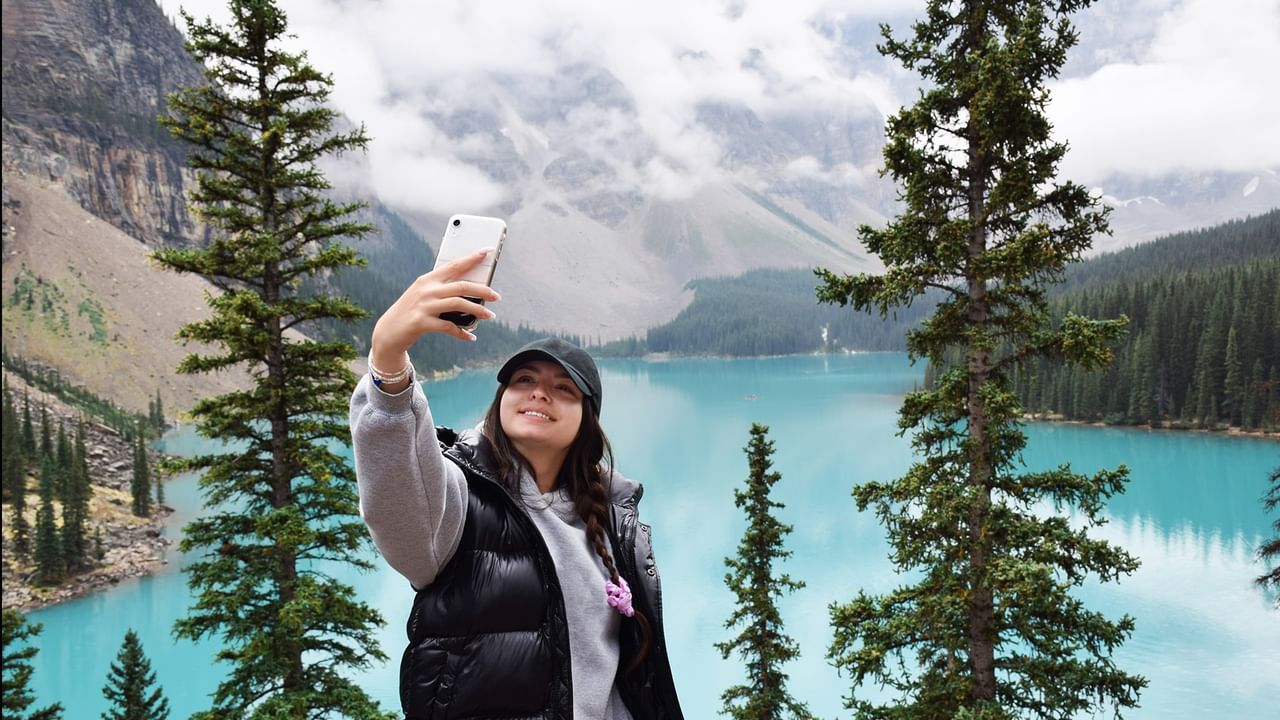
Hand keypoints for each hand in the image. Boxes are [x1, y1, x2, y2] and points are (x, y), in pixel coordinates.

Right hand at [370, 248, 501, 368]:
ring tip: (490, 316)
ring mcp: (423, 306)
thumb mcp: (423, 295)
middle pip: (461, 286)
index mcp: (428, 279)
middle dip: (483, 290)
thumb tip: (470, 291)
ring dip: (478, 311)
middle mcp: (426, 290)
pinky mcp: (421, 323)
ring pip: (458, 304)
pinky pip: (449, 327)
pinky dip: (462, 333)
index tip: (487, 251)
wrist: (388, 332)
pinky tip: (471, 337)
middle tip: (497, 296)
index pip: (453, 265)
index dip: (471, 258)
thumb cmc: (411, 312)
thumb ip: (442, 290)